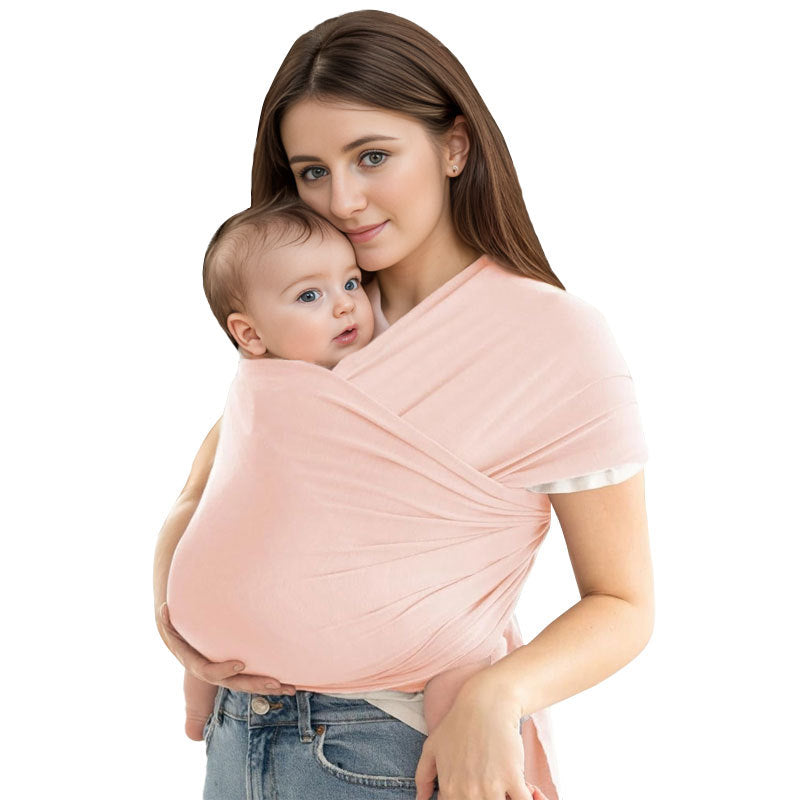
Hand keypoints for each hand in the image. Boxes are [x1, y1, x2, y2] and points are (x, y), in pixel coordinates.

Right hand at [156, 602, 296, 694]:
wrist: (192, 642)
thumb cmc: (182, 633)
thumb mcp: (171, 628)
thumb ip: (167, 621)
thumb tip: (164, 608)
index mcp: (198, 665)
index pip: (209, 673)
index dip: (224, 670)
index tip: (241, 663)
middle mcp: (215, 673)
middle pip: (236, 684)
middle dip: (255, 683)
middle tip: (274, 682)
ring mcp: (230, 674)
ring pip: (250, 684)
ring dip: (270, 686)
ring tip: (291, 687)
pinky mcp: (243, 670)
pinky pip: (258, 677)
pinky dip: (275, 682)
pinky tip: (295, 684)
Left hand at [414, 679, 550, 799]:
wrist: (486, 703)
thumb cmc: (458, 723)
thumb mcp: (432, 747)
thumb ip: (423, 776)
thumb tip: (421, 799)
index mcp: (449, 789)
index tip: (479, 791)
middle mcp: (468, 792)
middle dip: (489, 798)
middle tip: (497, 788)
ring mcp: (490, 787)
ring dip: (507, 799)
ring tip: (510, 789)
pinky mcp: (512, 778)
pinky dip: (530, 798)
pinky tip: (529, 791)